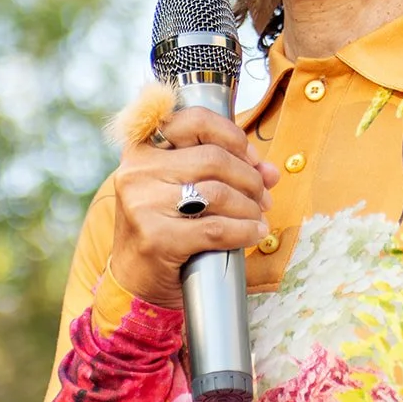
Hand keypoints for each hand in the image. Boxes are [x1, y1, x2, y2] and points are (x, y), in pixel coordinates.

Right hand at [108, 106, 280, 308]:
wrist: (132, 280)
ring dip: (250, 207)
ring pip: (218, 193)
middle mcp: (138, 171)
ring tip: (258, 217)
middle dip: (249, 178)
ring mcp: (144, 204)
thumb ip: (222, 170)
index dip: (232, 135)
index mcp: (142, 149)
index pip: (195, 120)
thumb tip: (270, 171)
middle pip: (214, 159)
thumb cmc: (162, 227)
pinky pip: (216, 228)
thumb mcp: (182, 188)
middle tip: (263, 196)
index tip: (252, 157)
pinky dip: (244, 231)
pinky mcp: (156, 238)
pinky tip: (254, 234)